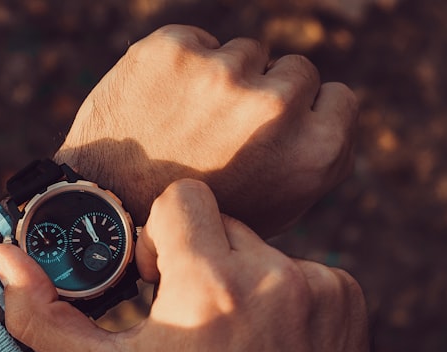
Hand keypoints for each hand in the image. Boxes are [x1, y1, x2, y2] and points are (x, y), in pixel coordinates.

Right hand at [0, 180, 373, 351]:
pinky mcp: (350, 299)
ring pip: (262, 246)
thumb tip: (2, 255)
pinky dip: (286, 296)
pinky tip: (277, 345)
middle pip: (221, 220)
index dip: (161, 234)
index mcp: (209, 286)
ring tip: (239, 338)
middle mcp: (272, 276)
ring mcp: (319, 286)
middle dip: (199, 256)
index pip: (182, 197)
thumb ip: (45, 316)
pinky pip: (305, 269)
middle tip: (194, 314)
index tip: (161, 279)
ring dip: (242, 278)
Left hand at [55, 25, 357, 235]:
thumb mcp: (275, 209)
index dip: (305, 114)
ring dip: (221, 81)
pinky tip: (160, 106)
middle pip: (296, 69)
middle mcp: (275, 108)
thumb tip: (326, 110)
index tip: (275, 131)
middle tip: (223, 133)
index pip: (338, 97)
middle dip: (264, 94)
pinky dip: (181, 68)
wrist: (108, 211)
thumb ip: (313, 158)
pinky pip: (198, 42)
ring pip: (245, 53)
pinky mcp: (177, 49)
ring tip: (186, 125)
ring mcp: (224, 73)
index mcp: (313, 152)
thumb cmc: (197, 214)